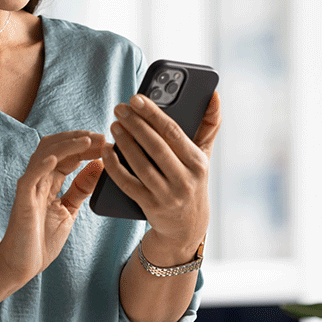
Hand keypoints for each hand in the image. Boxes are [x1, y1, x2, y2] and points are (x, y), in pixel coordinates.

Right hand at [0, 131, 105, 285]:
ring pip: (44, 155)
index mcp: (49, 181)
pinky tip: (57, 158)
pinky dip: (42, 165)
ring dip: (67, 145)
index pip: (68, 154)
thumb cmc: (41, 240)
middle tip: (103, 137)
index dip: (87, 145)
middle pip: (56, 147)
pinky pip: (30, 177)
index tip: (108, 142)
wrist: (20, 265)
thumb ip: (81, 189)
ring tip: (88, 141)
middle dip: (80, 139)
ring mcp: (29, 188)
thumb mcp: (69, 210)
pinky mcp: (22, 200)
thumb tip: (99, 165)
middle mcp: (38, 179)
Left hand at [101, 92, 221, 261]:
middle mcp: (185, 180)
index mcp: (198, 163)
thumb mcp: (204, 156)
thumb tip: (214, 94)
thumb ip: (209, 125)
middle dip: (136, 124)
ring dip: (124, 143)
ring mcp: (167, 195)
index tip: (136, 98)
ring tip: (114, 125)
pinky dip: (115, 167)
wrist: (186, 228)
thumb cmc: (192, 180)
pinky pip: (128, 184)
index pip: (174, 133)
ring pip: (141, 165)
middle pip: (156, 147)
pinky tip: (106, 151)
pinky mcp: (150, 207)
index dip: (154, 114)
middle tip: (120, 108)